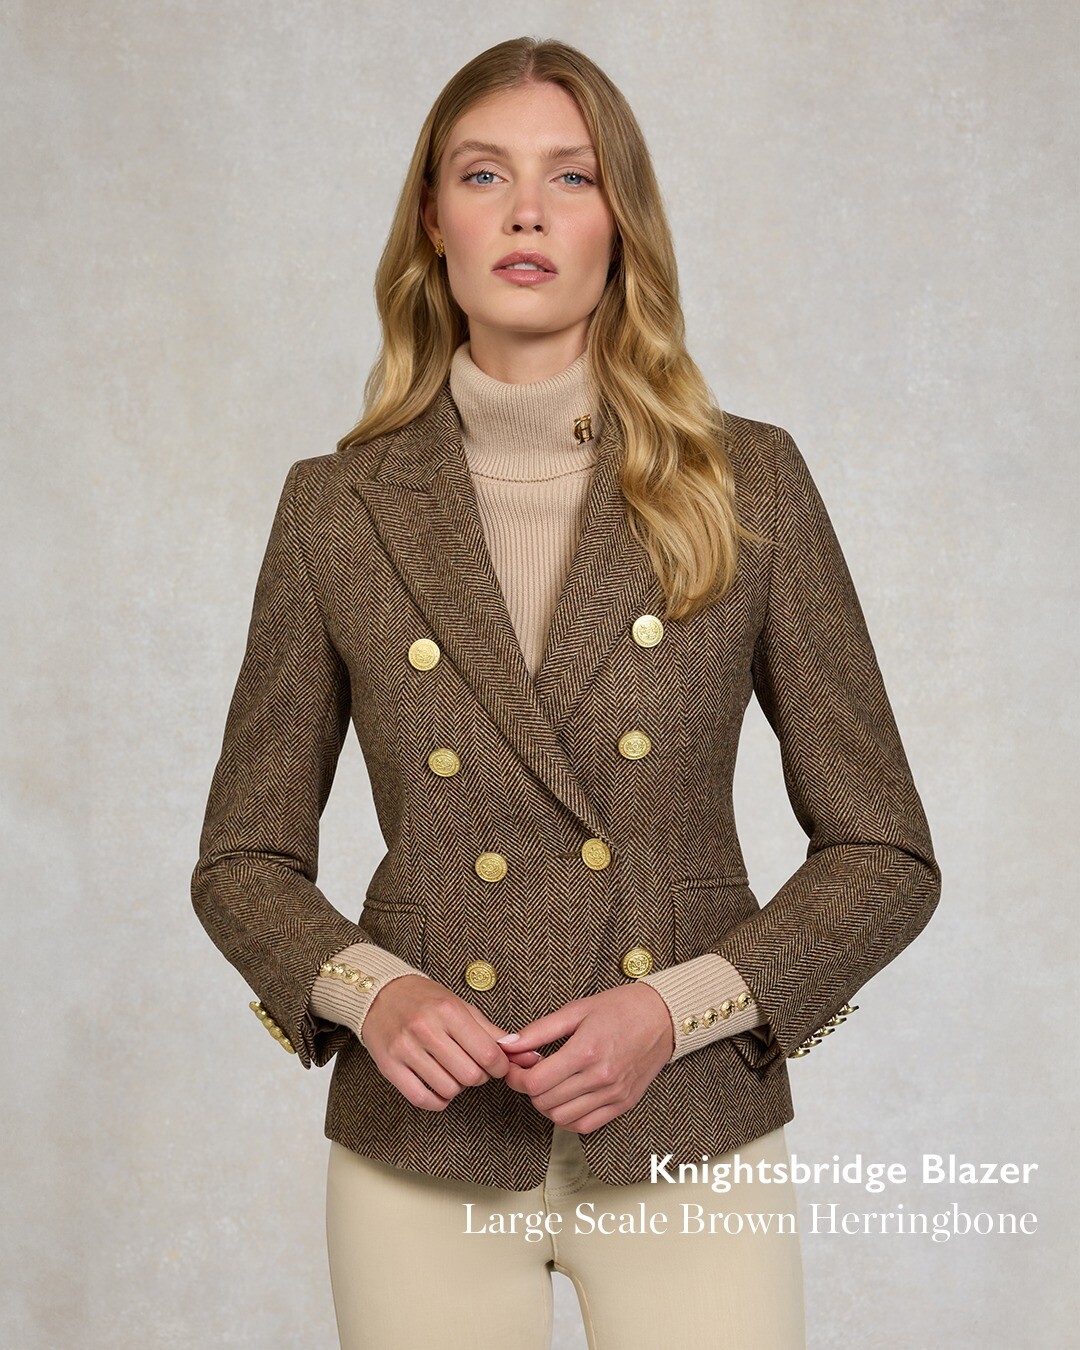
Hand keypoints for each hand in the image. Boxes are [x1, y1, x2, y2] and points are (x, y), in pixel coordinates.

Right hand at [360, 975, 540, 1110]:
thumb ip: (493, 1033)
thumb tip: (529, 1055)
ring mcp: (405, 1048)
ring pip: (448, 1089)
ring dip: (458, 1088)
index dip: (500, 1067)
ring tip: (453, 1072)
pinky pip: (422, 1099)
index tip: (497, 1066)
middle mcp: (426, 1028)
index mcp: (448, 1010)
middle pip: (470, 1075)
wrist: (380, 995)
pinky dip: (438, 1101)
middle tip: (474, 1068)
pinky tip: (440, 1087)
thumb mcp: (461, 1007)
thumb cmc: (426, 1000)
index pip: (488, 1053)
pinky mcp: (389, 1066)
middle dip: (479, 1077)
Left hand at [498, 983, 674, 1132]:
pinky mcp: (623, 1104)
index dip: (515, 1078)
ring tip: (548, 1085)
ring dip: (546, 1105)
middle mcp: (600, 1077)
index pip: (536, 1082)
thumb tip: (507, 1045)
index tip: (513, 1068)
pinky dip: (568, 1118)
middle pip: (545, 1102)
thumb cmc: (620, 1007)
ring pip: (562, 1119)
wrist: (663, 1016)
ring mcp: (613, 1094)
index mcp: (586, 1050)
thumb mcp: (576, 1010)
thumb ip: (538, 1031)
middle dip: (528, 1090)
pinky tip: (566, 1098)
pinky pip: (585, 1126)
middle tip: (529, 1073)